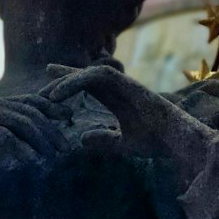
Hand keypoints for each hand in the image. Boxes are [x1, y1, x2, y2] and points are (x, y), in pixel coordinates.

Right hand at [0, 94, 68, 176]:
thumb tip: (13, 143)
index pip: (31, 101)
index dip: (52, 110)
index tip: (67, 123)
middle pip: (33, 113)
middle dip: (53, 130)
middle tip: (66, 149)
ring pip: (25, 124)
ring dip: (43, 142)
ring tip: (54, 159)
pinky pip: (6, 138)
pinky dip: (22, 150)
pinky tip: (31, 164)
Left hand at [46, 65, 216, 182]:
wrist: (175, 140)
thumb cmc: (156, 142)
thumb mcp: (124, 144)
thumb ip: (104, 141)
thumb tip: (82, 139)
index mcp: (119, 99)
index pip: (90, 86)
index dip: (71, 84)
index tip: (51, 88)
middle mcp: (120, 88)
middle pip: (87, 75)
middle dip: (65, 77)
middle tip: (43, 86)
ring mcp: (124, 84)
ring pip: (89, 73)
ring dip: (67, 81)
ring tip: (48, 96)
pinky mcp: (127, 83)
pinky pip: (96, 76)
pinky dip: (75, 81)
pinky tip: (59, 93)